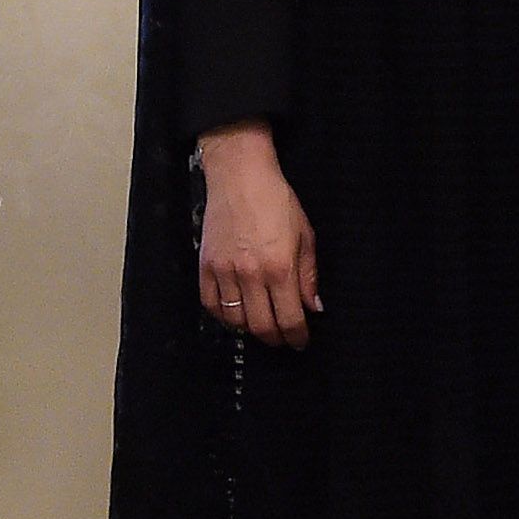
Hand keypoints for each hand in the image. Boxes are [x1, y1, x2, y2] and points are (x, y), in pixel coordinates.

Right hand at [197, 123, 318, 343]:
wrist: (240, 176)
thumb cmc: (276, 200)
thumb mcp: (305, 235)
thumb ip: (309, 275)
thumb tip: (313, 307)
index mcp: (280, 267)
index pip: (289, 319)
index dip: (297, 337)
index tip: (301, 341)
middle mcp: (251, 274)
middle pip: (262, 326)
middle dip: (276, 339)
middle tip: (283, 339)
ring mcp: (225, 272)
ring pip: (236, 320)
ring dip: (250, 329)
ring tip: (262, 324)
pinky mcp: (206, 266)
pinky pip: (211, 304)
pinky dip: (223, 316)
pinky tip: (236, 313)